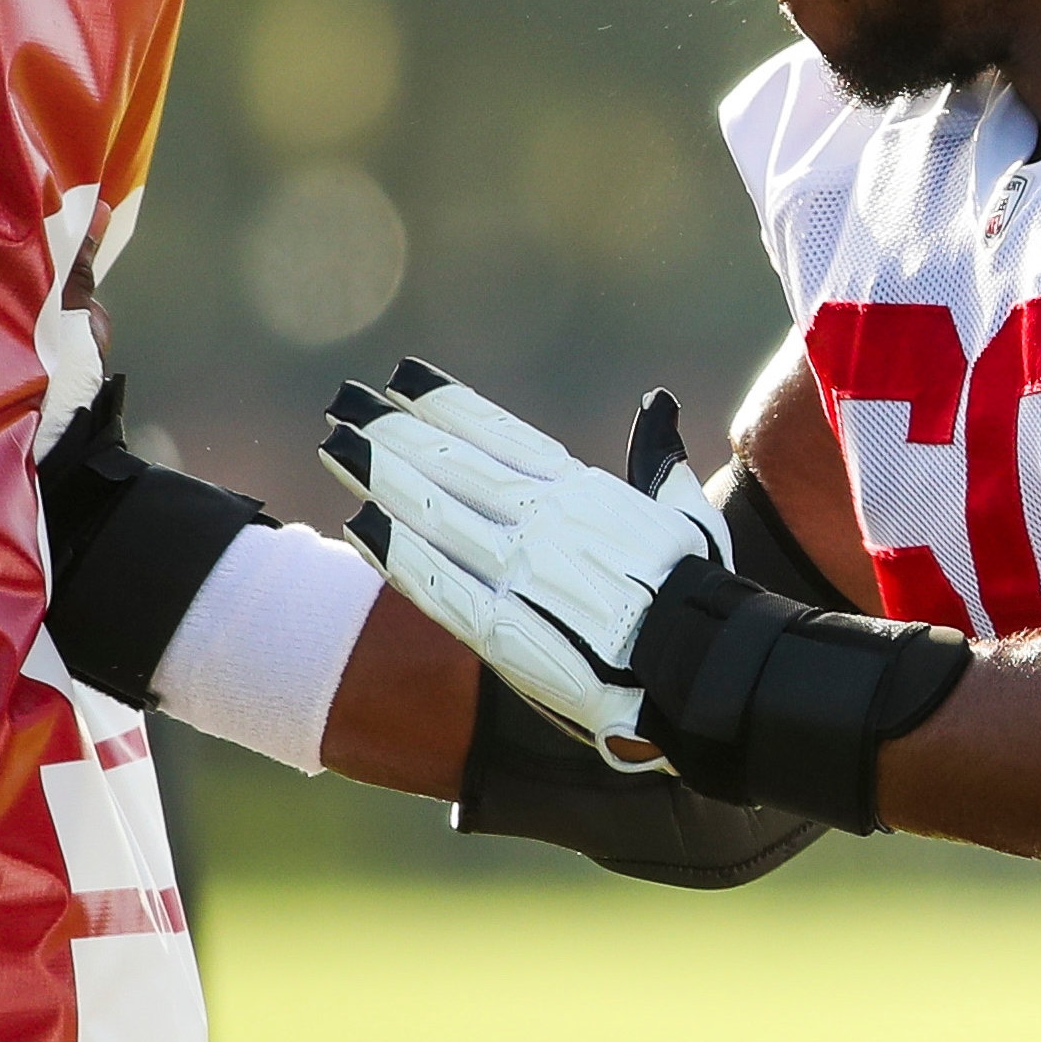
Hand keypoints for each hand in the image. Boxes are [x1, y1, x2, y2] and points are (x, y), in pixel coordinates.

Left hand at [321, 361, 728, 769]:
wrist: (705, 666)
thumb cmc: (701, 592)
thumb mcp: (685, 515)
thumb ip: (660, 461)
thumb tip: (658, 405)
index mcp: (586, 493)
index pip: (502, 435)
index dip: (447, 403)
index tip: (402, 375)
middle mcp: (546, 523)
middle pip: (454, 465)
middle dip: (395, 430)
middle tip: (345, 400)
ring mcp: (520, 574)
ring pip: (437, 514)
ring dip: (381, 477)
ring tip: (336, 446)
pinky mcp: (504, 629)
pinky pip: (438, 584)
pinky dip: (395, 552)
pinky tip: (360, 523)